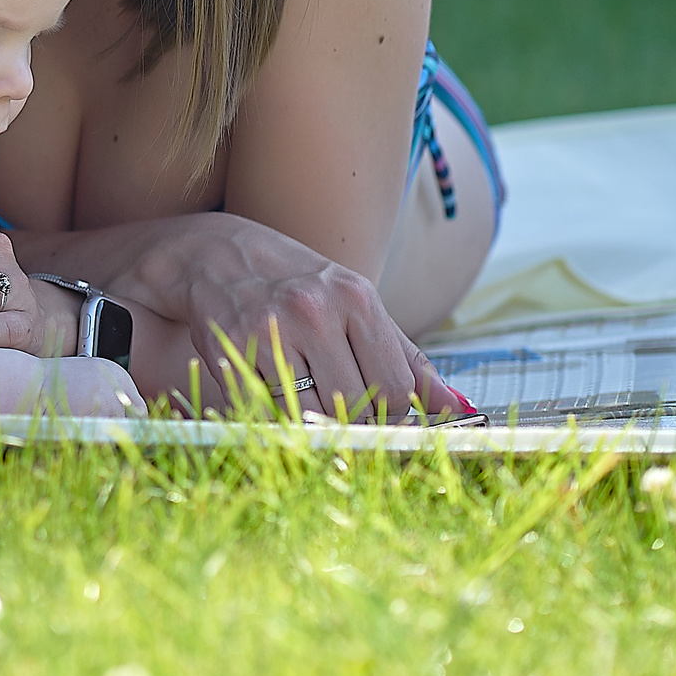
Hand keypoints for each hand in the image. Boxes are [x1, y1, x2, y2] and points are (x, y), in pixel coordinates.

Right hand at [121, 213, 465, 421]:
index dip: (391, 415)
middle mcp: (315, 310)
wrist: (218, 256)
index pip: (394, 388)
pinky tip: (270, 388)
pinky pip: (269, 410)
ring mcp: (271, 330)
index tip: (379, 417)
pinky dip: (276, 413)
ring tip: (304, 395)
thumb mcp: (356, 305)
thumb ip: (405, 357)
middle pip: (356, 404)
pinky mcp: (233, 350)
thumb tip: (458, 408)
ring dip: (314, 419)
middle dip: (352, 418)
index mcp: (355, 297)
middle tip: (336, 406)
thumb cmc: (298, 285)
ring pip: (314, 413)